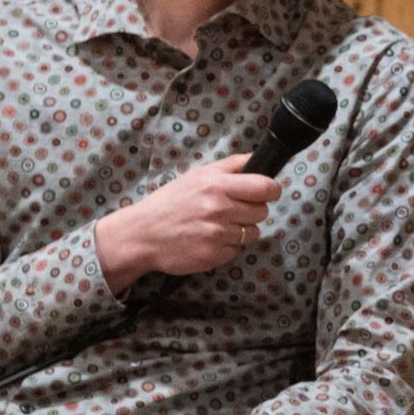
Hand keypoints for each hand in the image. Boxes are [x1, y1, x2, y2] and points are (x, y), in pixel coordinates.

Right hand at [93, 153, 280, 292]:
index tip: (266, 193)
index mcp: (217, 185)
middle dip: (252, 210)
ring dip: (241, 230)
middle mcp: (219, 209)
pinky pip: (237, 250)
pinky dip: (227, 246)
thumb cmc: (171, 201)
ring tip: (218, 225)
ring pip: (253, 232)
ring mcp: (217, 235)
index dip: (271, 191)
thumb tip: (258, 158)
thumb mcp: (198, 175)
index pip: (265, 187)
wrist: (142, 233)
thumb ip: (231, 166)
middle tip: (232, 210)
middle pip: (262, 211)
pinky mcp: (214, 256)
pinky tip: (209, 239)